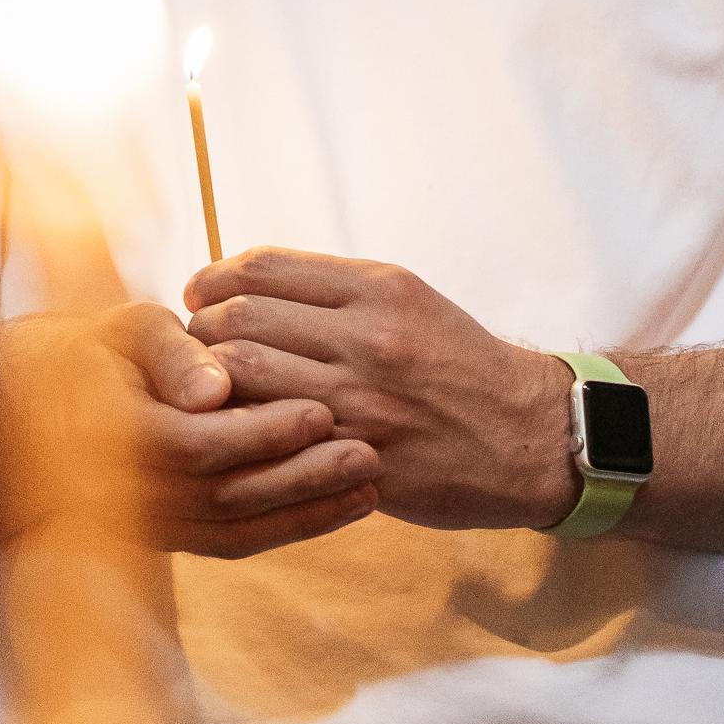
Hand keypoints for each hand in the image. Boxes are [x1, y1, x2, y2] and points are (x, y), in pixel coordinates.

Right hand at [0, 302, 380, 558]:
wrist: (26, 415)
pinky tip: (342, 507)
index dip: (262, 433)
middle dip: (302, 478)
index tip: (320, 410)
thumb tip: (214, 390)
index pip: (197, 445)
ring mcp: (148, 522)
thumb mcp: (118, 332)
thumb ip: (169, 355)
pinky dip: (291, 527)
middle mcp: (126, 494)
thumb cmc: (85, 354)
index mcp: (112, 436)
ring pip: (236, 528)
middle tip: (368, 452)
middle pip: (226, 496)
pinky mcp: (170, 535)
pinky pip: (234, 541)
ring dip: (307, 510)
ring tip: (371, 481)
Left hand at [186, 251, 575, 531]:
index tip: (198, 294)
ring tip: (205, 390)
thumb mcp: (409, 302)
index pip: (262, 268)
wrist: (532, 436)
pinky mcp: (357, 455)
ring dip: (206, 382)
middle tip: (192, 348)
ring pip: (241, 374)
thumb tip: (246, 280)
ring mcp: (361, 399)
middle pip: (239, 318)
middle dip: (200, 331)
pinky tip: (233, 431)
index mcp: (379, 288)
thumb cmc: (459, 365)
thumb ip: (334, 290)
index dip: (214, 279)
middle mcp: (368, 336)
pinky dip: (237, 428)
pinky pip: (267, 434)